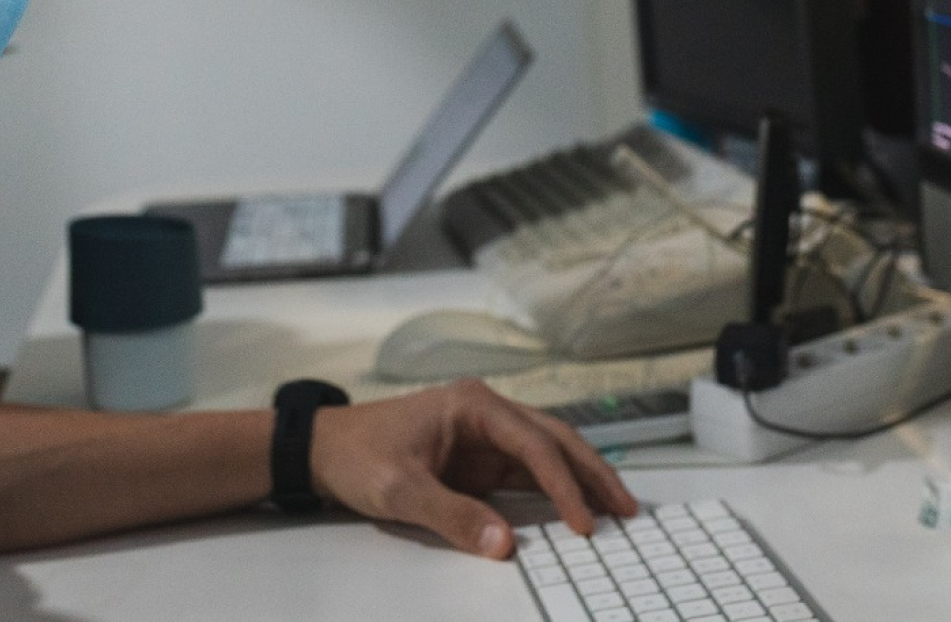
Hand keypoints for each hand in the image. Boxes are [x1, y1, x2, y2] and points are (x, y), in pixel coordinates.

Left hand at [309, 379, 636, 558]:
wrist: (324, 450)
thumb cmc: (357, 456)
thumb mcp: (400, 490)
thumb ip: (453, 517)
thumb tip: (505, 546)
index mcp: (472, 404)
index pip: (534, 445)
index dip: (564, 486)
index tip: (585, 524)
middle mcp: (486, 411)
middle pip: (554, 438)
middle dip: (592, 472)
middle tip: (627, 508)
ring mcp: (484, 433)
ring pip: (546, 452)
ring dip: (580, 479)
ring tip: (616, 509)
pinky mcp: (478, 456)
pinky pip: (526, 471)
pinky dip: (554, 489)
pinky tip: (576, 509)